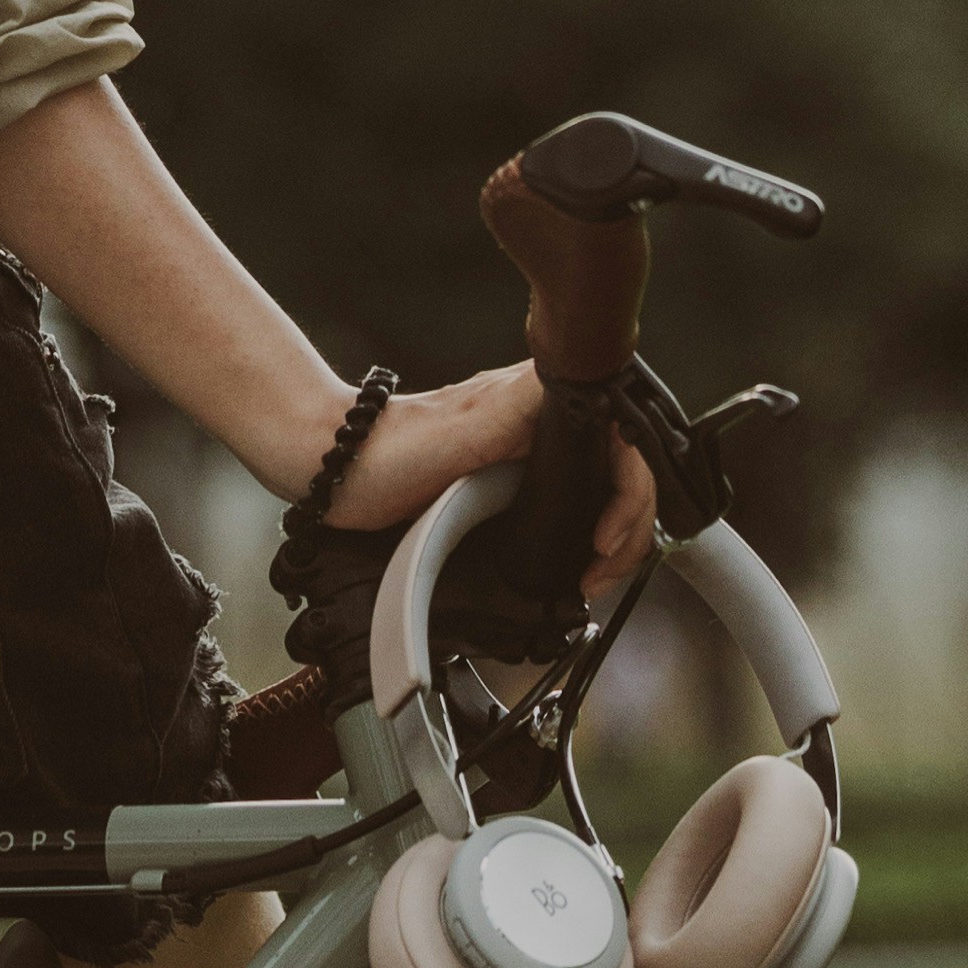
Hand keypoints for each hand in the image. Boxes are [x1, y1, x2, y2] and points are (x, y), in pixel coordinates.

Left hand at [324, 362, 656, 592]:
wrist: (336, 469)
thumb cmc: (386, 449)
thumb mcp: (463, 431)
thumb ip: (518, 411)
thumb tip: (578, 392)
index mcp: (539, 400)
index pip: (622, 442)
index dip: (630, 495)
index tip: (605, 538)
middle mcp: (541, 423)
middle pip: (620, 473)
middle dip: (627, 528)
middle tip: (601, 572)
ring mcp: (529, 454)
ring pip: (600, 493)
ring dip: (612, 539)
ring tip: (594, 576)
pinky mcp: (510, 483)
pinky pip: (569, 509)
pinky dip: (582, 541)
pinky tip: (576, 565)